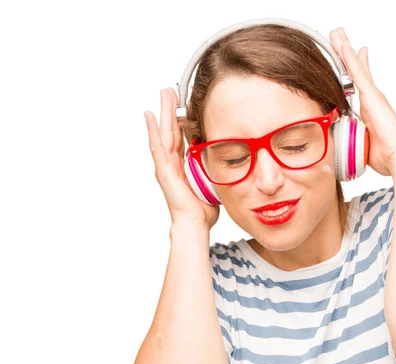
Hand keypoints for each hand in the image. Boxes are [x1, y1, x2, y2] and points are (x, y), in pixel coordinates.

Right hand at [144, 88, 219, 228]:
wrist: (194, 223)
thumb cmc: (203, 210)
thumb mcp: (212, 182)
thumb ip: (214, 170)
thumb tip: (228, 161)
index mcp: (183, 166)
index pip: (181, 137)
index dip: (181, 121)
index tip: (184, 104)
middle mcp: (172, 164)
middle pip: (170, 130)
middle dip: (171, 110)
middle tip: (170, 90)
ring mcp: (166, 166)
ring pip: (164, 133)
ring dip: (163, 113)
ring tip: (163, 94)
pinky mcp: (164, 171)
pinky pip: (158, 147)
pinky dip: (153, 131)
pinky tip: (149, 116)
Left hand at [328, 27, 395, 175]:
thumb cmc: (388, 157)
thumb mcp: (365, 148)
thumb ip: (355, 144)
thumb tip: (347, 150)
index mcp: (371, 112)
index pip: (360, 87)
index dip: (356, 71)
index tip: (351, 57)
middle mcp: (373, 101)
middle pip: (358, 72)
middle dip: (348, 54)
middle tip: (340, 36)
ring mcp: (373, 97)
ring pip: (356, 68)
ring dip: (346, 50)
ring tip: (337, 32)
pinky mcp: (372, 97)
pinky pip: (357, 74)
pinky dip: (349, 59)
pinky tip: (342, 46)